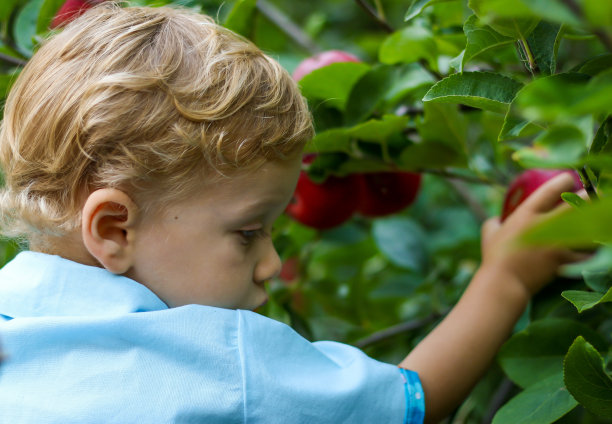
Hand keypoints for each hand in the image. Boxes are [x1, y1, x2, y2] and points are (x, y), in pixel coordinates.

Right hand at [480, 172, 588, 295]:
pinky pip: (587, 253)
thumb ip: (496, 221)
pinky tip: (595, 247)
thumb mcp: (489, 233)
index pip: (552, 189)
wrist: (504, 283)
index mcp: (526, 213)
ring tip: (600, 218)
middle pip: (578, 203)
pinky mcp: (565, 260)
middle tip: (594, 193)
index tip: (570, 179)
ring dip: (595, 222)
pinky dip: (592, 250)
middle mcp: (546, 224)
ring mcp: (558, 242)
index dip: (565, 180)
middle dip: (590, 195)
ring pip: (588, 226)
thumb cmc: (494, 258)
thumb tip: (500, 217)